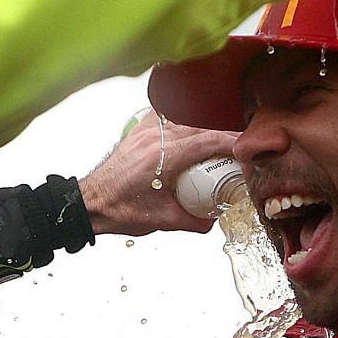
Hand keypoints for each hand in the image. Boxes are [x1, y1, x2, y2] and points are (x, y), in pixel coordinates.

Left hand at [79, 114, 239, 236]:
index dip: (231, 142)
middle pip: (200, 127)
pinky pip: (168, 116)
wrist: (90, 203)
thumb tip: (216, 218)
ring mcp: (145, 131)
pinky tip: (194, 128)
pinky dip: (184, 120)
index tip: (247, 149)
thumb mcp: (162, 221)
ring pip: (186, 119)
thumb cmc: (118, 210)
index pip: (207, 141)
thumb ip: (194, 221)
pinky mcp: (139, 130)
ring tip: (221, 141)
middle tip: (240, 148)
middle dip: (224, 135)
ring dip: (205, 127)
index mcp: (161, 158)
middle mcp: (154, 138)